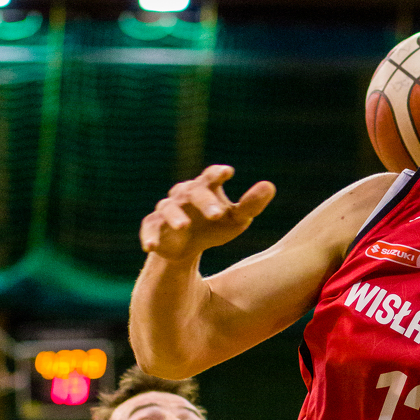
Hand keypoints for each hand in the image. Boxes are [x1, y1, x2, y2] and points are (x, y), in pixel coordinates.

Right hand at [139, 165, 275, 261]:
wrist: (187, 247)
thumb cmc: (215, 225)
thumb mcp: (237, 218)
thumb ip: (252, 204)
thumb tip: (270, 185)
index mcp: (205, 187)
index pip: (211, 176)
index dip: (217, 173)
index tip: (228, 173)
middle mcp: (184, 195)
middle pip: (193, 193)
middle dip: (205, 202)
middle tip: (217, 215)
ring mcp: (167, 210)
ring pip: (169, 209)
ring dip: (175, 217)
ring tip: (184, 227)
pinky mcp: (154, 227)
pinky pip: (150, 229)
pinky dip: (149, 237)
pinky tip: (151, 247)